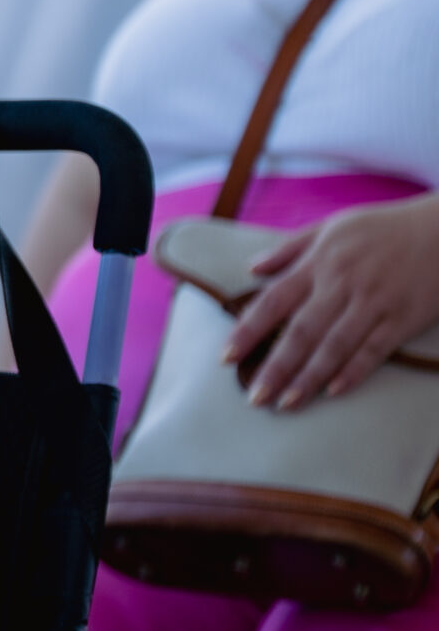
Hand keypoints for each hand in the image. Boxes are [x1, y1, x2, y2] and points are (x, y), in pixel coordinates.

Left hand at [224, 194, 438, 409]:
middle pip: (301, 331)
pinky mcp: (403, 318)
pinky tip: (334, 391)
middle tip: (255, 397)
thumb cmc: (384, 228)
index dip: (248, 331)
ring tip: (287, 403)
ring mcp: (374, 303)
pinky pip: (375, 350)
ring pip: (335, 346)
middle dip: (275, 366)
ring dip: (309, 378)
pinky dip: (354, 371)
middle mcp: (342, 285)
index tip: (226, 357)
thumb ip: (290, 249)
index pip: (273, 301)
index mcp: (319, 263)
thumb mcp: (332, 227)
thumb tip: (252, 268)